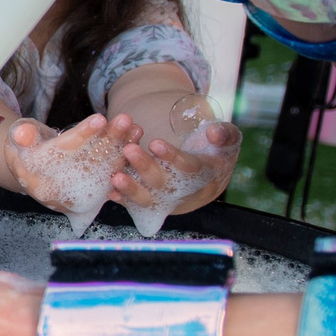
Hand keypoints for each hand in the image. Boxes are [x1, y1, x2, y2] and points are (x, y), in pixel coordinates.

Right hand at [7, 115, 123, 230]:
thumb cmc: (23, 148)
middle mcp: (56, 190)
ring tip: (135, 128)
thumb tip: (23, 133)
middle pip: (87, 161)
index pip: (63, 153)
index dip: (83, 135)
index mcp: (35, 177)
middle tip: (126, 120)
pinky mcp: (86, 192)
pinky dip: (122, 158)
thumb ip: (22, 135)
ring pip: (102, 169)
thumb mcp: (16, 137)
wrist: (28, 168)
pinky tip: (134, 142)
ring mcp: (73, 194)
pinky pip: (108, 175)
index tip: (101, 118)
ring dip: (120, 149)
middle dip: (109, 140)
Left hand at [109, 104, 240, 219]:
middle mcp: (184, 191)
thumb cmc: (216, 154)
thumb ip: (224, 134)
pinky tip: (109, 191)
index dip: (173, 157)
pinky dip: (122, 199)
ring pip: (148, 198)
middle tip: (130, 150)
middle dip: (146, 167)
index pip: (188, 167)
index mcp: (204, 174)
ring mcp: (166, 199)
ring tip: (114, 177)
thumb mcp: (227, 142)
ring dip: (130, 188)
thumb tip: (213, 132)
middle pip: (164, 183)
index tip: (156, 144)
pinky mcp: (152, 201)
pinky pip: (135, 203)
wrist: (207, 178)